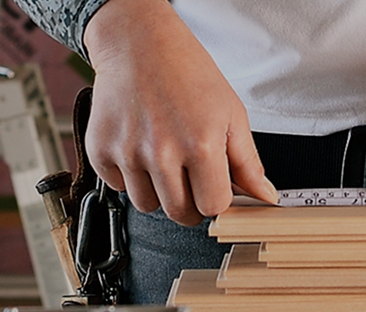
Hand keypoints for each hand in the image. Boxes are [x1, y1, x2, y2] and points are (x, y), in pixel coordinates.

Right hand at [83, 0, 277, 225]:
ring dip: (157, 191)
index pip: (213, 207)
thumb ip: (248, 162)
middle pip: (180, 213)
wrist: (139, 44)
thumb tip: (265, 198)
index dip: (216, 198)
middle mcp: (161, 152)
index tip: (213, 184)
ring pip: (146, 205)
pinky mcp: (100, 150)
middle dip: (190, 202)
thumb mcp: (230, 113)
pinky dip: (128, 175)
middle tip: (189, 176)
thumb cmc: (187, 72)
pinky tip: (138, 147)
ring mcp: (127, 153)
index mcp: (200, 144)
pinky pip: (117, 187)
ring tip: (162, 158)